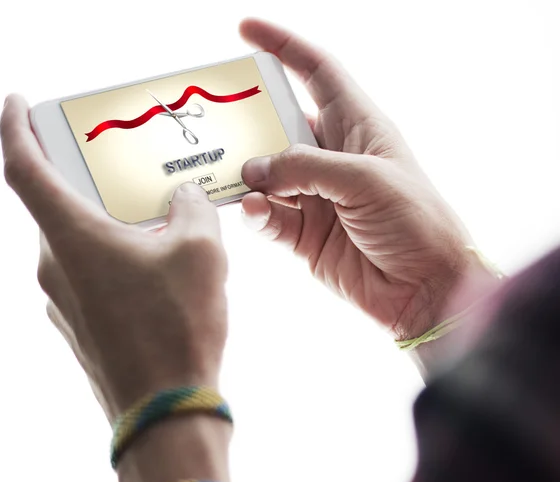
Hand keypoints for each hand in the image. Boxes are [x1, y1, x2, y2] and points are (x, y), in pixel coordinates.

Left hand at [0, 95, 227, 422]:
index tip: (15, 103)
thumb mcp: (199, 249)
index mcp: (70, 237)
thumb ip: (191, 208)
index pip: (23, 168)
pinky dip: (115, 261)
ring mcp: (63, 303)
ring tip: (156, 224)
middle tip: (123, 168)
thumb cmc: (176, 326)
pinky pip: (92, 278)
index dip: (14, 128)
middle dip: (88, 182)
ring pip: (80, 245)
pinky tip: (157, 272)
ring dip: (110, 227)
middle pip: (59, 207)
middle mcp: (53, 268)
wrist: (167, 409)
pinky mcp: (81, 327)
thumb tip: (185, 197)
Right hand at [240, 19, 493, 339]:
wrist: (425, 289)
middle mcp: (333, 158)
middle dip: (250, 122)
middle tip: (218, 122)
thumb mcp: (366, 179)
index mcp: (359, 128)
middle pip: (280, 125)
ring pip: (267, 175)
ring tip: (239, 179)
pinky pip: (269, 216)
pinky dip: (258, 213)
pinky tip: (255, 210)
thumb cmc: (416, 222)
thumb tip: (254, 171)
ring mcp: (316, 197)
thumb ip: (307, 167)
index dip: (284, 48)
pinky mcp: (305, 234)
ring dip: (249, 176)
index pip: (317, 73)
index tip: (245, 31)